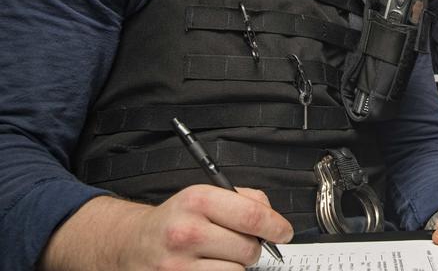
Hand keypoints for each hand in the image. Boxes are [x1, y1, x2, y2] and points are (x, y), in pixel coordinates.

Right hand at [41, 186, 292, 269]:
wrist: (132, 243)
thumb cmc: (176, 219)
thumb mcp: (205, 195)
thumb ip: (244, 200)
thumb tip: (272, 219)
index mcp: (198, 200)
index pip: (252, 216)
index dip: (276, 226)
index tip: (284, 232)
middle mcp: (186, 232)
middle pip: (249, 249)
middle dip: (254, 248)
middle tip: (240, 243)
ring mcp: (179, 265)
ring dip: (235, 265)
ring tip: (217, 255)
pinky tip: (208, 267)